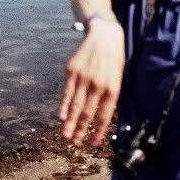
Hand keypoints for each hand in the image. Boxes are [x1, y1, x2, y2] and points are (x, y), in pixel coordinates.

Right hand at [58, 19, 124, 145]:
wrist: (104, 35)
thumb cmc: (113, 59)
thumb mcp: (119, 77)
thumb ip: (111, 96)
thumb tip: (101, 118)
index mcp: (113, 88)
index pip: (104, 115)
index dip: (97, 131)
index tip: (92, 144)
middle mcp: (98, 84)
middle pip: (87, 112)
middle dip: (80, 130)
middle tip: (74, 143)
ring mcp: (84, 77)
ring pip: (75, 104)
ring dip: (70, 122)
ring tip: (66, 136)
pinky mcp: (72, 70)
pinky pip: (67, 91)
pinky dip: (63, 105)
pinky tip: (61, 117)